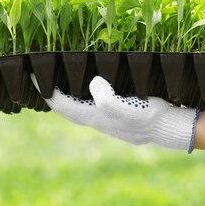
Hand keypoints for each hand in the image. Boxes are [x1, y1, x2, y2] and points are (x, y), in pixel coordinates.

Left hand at [44, 76, 199, 151]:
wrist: (170, 129)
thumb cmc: (149, 116)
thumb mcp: (127, 107)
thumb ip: (107, 99)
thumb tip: (93, 82)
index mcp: (96, 117)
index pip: (63, 105)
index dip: (47, 91)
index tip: (34, 76)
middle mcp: (99, 120)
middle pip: (68, 109)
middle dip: (53, 95)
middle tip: (42, 78)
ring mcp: (110, 120)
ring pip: (81, 108)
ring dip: (68, 97)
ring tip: (60, 82)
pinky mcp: (120, 115)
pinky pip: (94, 105)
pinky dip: (84, 96)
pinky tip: (89, 89)